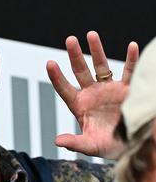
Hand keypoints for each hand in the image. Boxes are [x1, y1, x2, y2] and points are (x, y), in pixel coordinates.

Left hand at [46, 31, 138, 158]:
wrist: (132, 145)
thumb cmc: (108, 147)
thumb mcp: (90, 146)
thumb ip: (75, 142)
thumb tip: (57, 140)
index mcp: (80, 106)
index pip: (64, 89)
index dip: (57, 77)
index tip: (49, 63)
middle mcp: (92, 94)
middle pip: (81, 71)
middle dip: (75, 55)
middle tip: (69, 39)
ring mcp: (109, 89)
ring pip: (101, 66)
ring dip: (96, 50)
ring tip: (90, 34)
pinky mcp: (127, 89)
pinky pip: (129, 71)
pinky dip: (131, 59)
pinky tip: (131, 45)